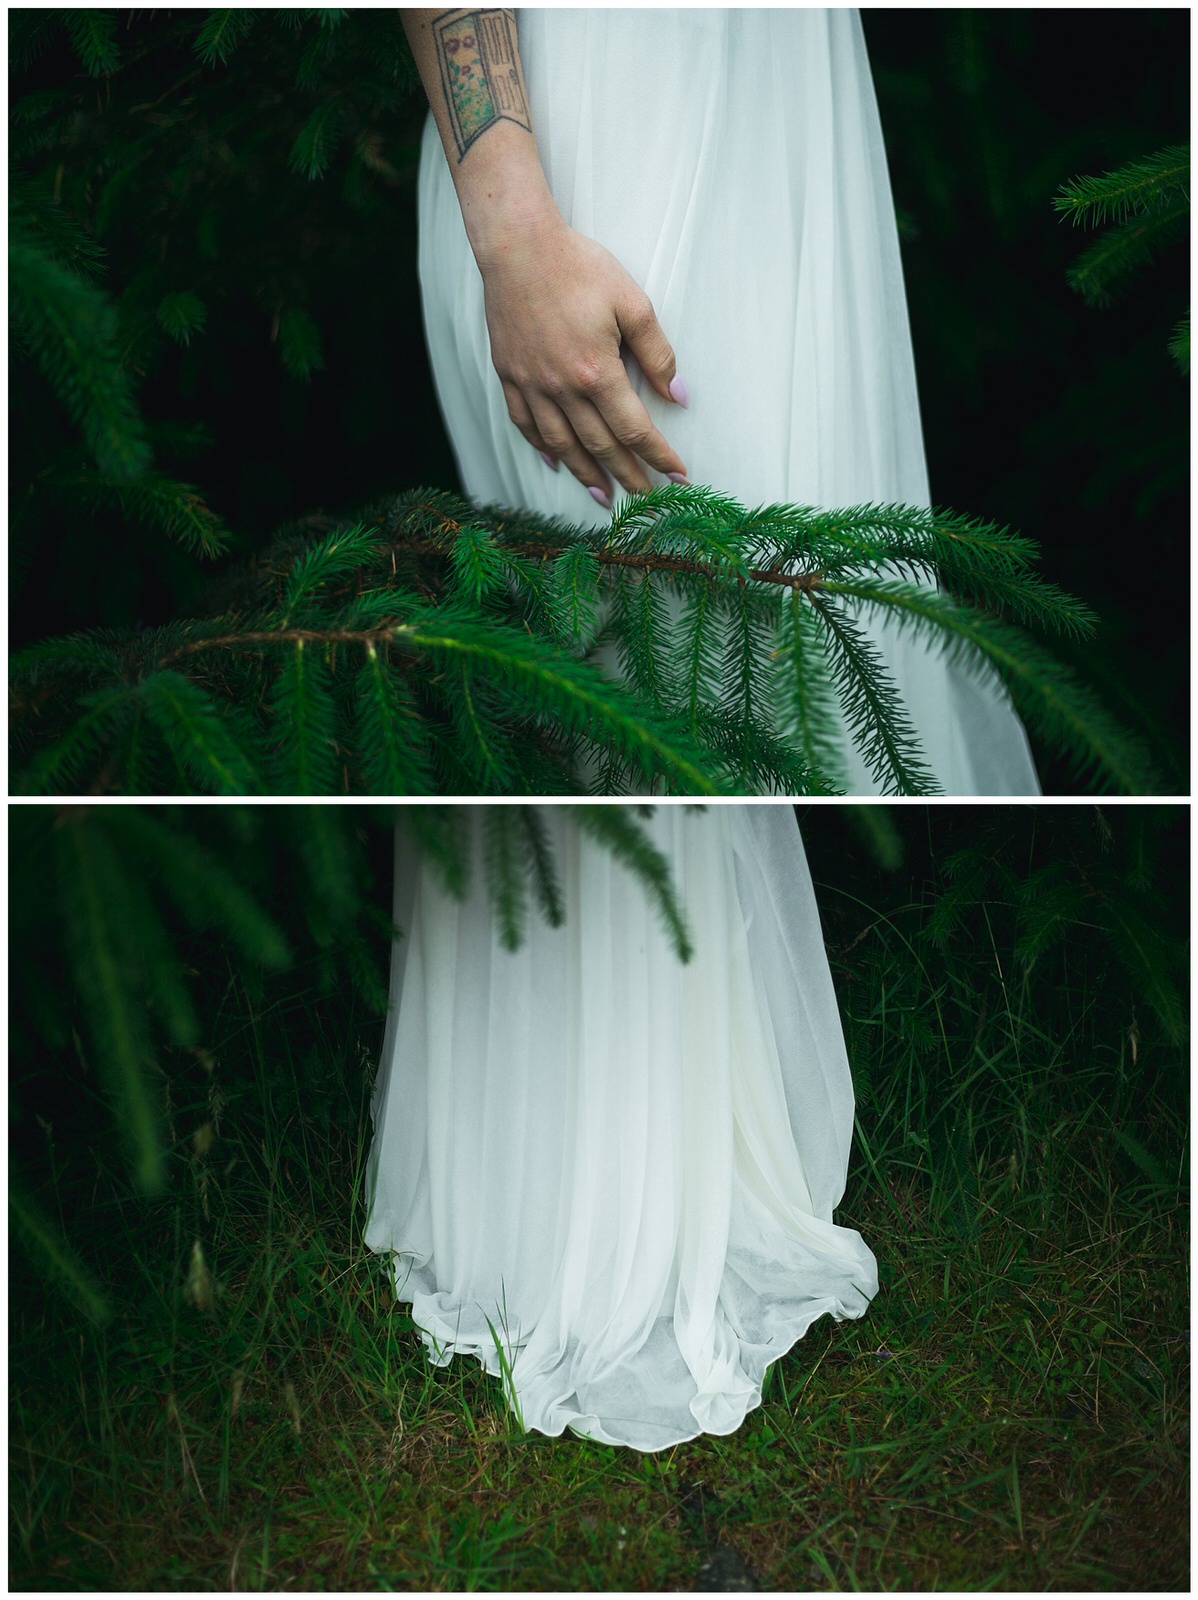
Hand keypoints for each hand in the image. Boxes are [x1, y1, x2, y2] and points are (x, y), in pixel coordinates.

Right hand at [476, 212, 688, 503]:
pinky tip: (556, 463)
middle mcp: (562, 389)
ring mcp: (532, 385)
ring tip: (604, 496)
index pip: (635, 429)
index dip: (659, 455)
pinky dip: (543, 448)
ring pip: (563, 445)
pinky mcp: (510, 375)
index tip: (678, 475)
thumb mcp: (632, 302)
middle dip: (628, 475)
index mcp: (596, 372)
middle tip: (646, 497)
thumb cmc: (578, 267)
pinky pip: (525, 424)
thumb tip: (677, 395)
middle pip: (601, 446)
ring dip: (586, 475)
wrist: (518, 245)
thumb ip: (657, 353)